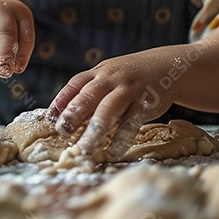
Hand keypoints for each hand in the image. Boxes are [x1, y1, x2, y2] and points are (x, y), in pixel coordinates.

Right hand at [0, 0, 33, 77]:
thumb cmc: (0, 24)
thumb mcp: (14, 29)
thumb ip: (16, 47)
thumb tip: (15, 68)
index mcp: (18, 11)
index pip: (25, 33)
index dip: (23, 52)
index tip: (17, 69)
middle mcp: (0, 7)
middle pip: (5, 29)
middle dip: (5, 52)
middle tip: (4, 72)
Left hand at [46, 50, 178, 160]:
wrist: (168, 66)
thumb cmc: (129, 77)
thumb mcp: (108, 76)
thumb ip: (88, 93)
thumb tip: (61, 117)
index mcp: (99, 72)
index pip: (75, 85)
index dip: (61, 101)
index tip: (49, 119)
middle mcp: (112, 78)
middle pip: (88, 97)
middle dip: (73, 115)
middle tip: (62, 133)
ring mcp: (129, 90)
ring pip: (108, 110)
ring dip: (94, 132)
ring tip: (83, 151)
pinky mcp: (146, 103)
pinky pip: (131, 122)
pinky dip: (121, 138)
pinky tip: (112, 152)